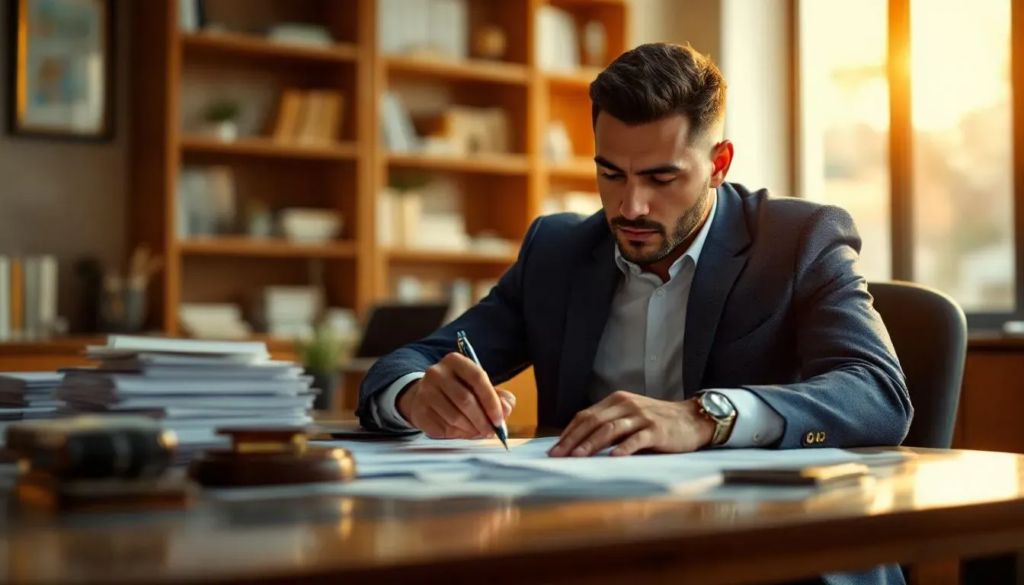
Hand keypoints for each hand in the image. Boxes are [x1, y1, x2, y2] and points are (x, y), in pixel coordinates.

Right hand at [397, 352, 514, 439]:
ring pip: (455, 417)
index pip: (477, 377)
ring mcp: (424, 391)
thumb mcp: (479, 387)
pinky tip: (460, 431)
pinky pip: (443, 428)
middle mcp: (436, 372)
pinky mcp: (419, 410)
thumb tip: (506, 410)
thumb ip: (499, 397)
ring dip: (470, 429)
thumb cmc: (459, 390)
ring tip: (476, 431)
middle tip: (491, 432)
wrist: (425, 396)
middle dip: (482, 420)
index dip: (491, 401)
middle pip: (465, 400)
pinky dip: (456, 434)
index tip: (499, 418)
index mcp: (455, 361)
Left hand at [548, 391, 714, 456]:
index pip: (585, 415)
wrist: (692, 419)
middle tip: (558, 456)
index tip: (554, 449)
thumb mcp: (630, 417)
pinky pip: (636, 439)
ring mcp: (642, 416)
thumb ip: (609, 424)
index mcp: (616, 400)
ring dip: (591, 444)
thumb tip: (578, 445)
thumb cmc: (657, 422)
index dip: (568, 432)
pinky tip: (612, 458)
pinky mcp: (657, 429)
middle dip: (573, 440)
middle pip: (593, 422)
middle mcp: (626, 405)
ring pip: (610, 429)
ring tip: (577, 457)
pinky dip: (623, 448)